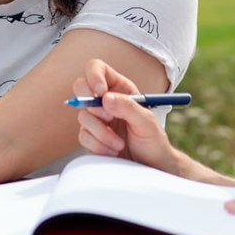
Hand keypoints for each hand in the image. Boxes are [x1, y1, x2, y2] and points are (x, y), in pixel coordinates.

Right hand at [73, 59, 178, 173]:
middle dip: (92, 105)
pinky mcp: (91, 136)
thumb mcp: (147, 122)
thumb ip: (128, 107)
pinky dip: (98, 145)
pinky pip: (83, 136)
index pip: (97, 68)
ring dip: (101, 132)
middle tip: (108, 118)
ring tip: (119, 144)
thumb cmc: (153, 141)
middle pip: (81, 87)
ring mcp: (96, 118)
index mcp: (120, 88)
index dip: (93, 75)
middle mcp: (105, 100)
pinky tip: (113, 151)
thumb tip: (105, 98)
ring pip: (82, 116)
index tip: (100, 92)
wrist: (150, 166)